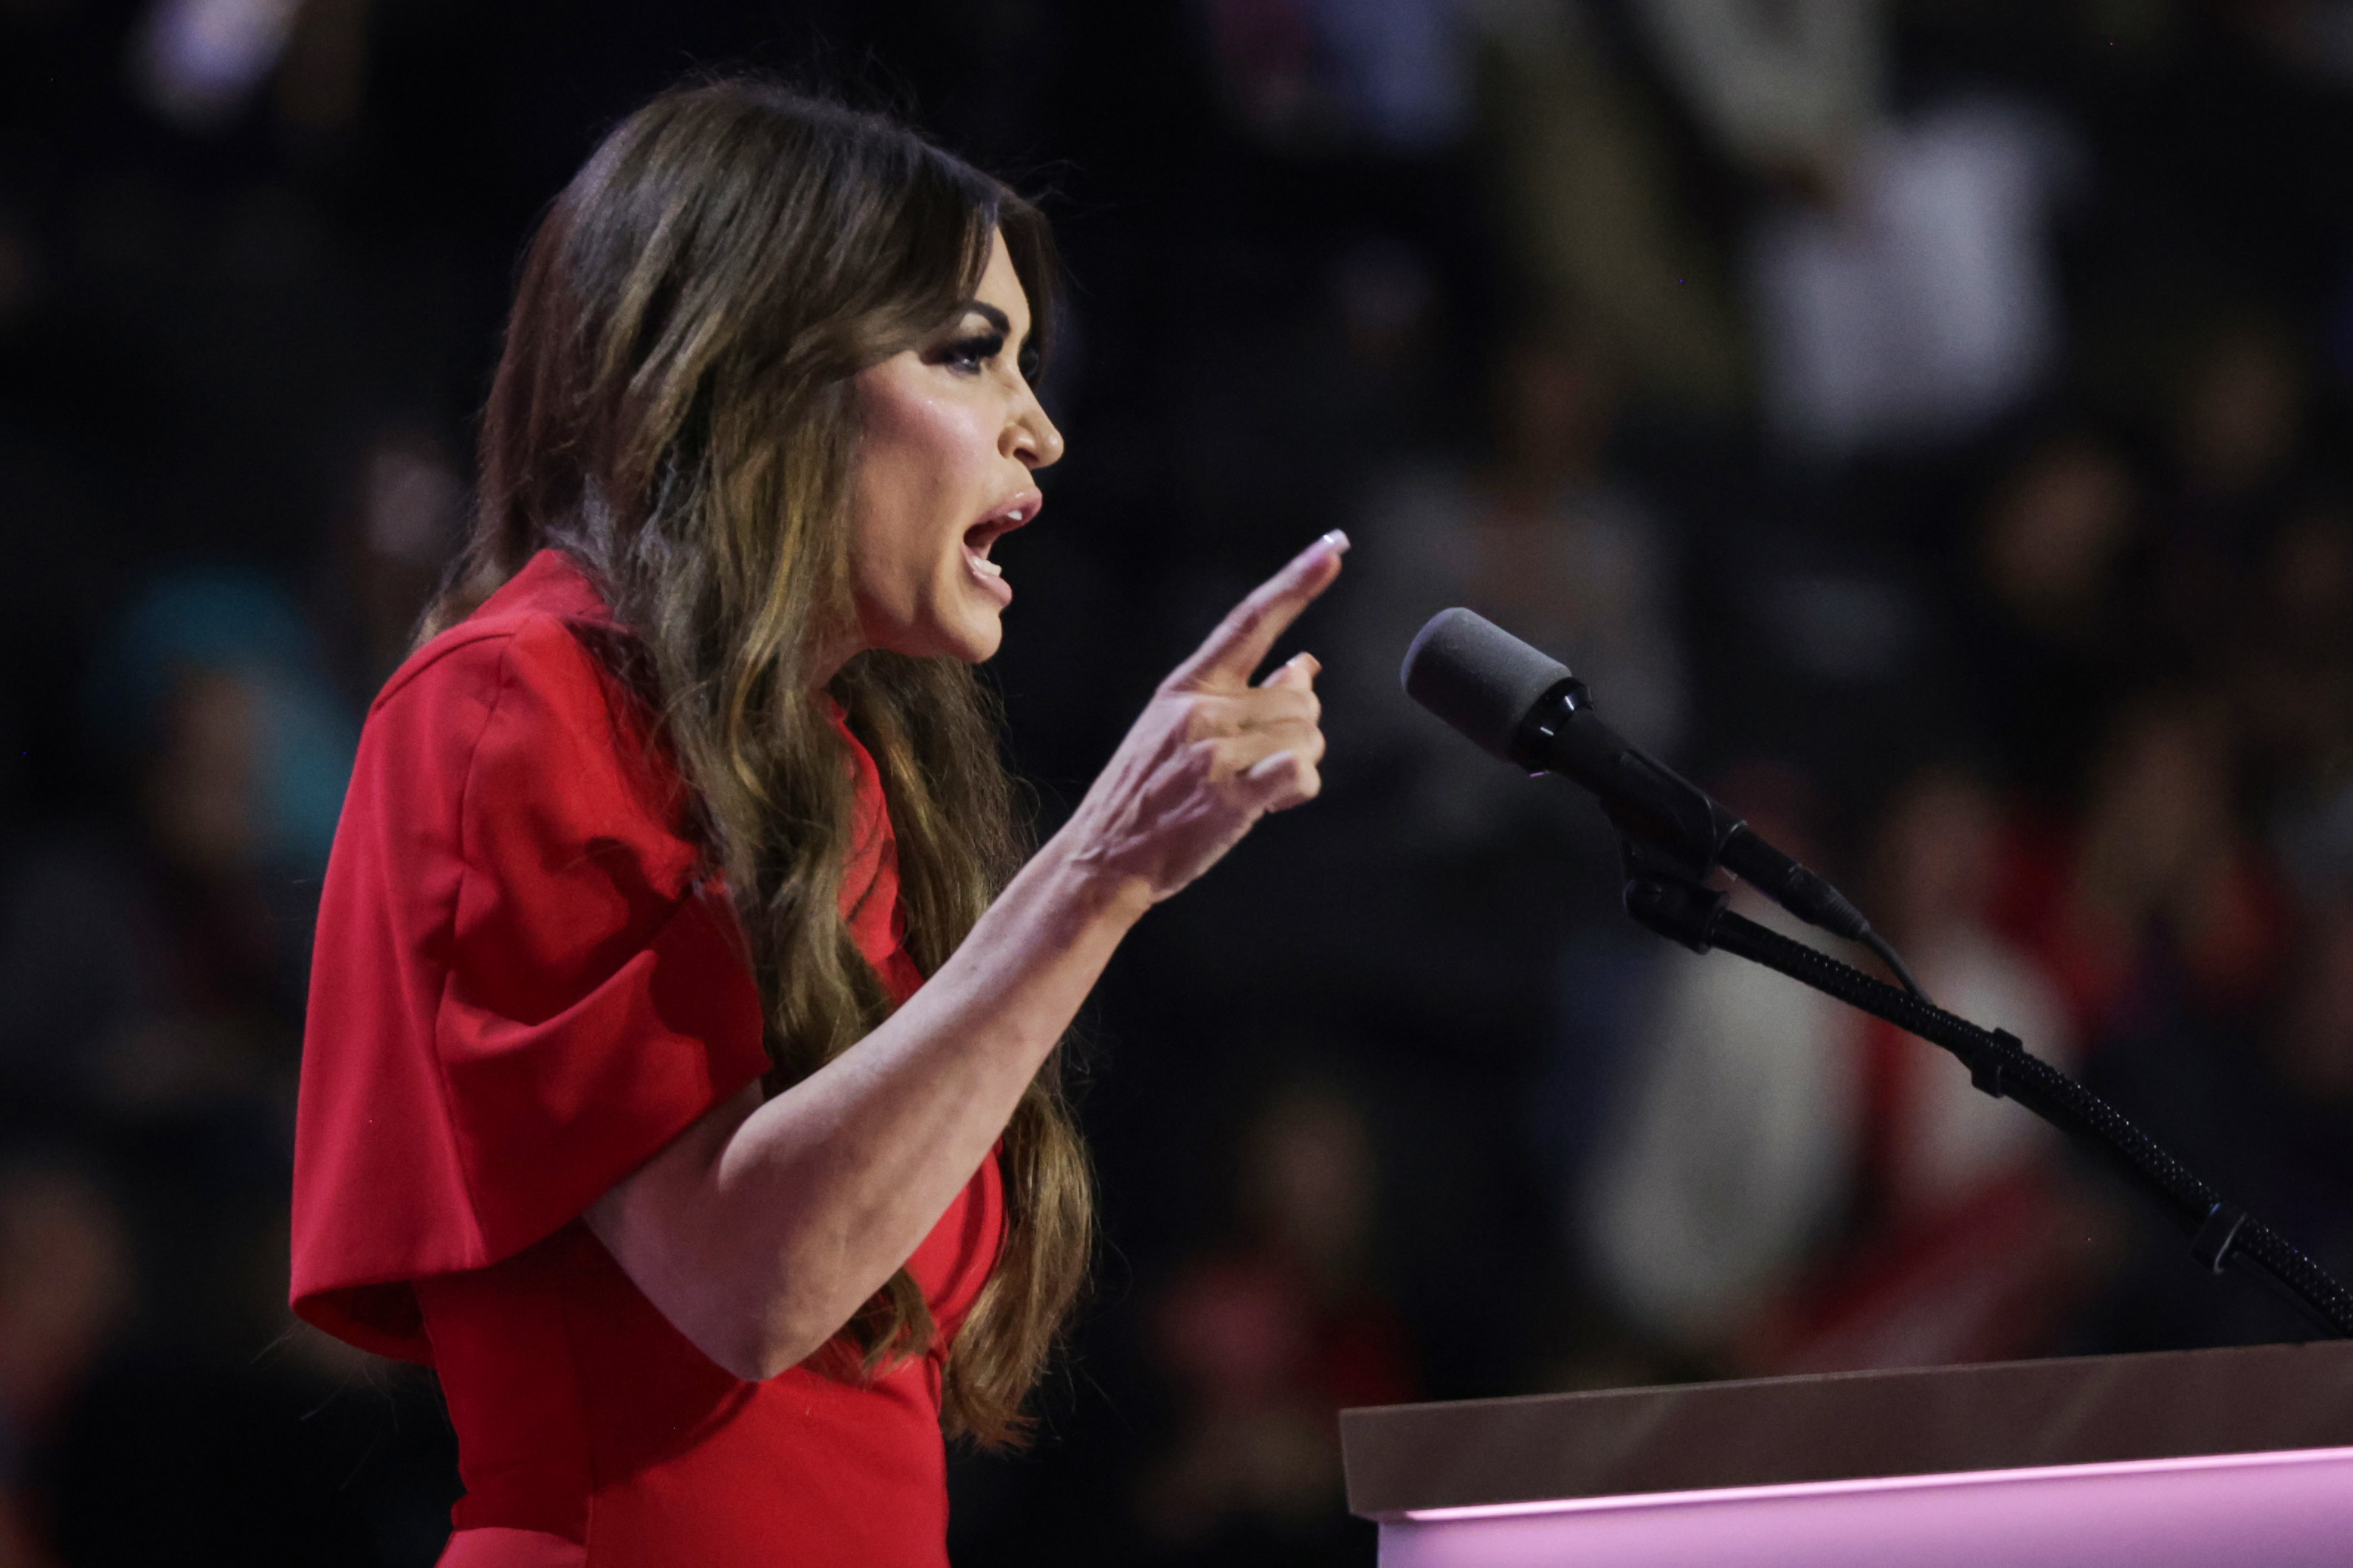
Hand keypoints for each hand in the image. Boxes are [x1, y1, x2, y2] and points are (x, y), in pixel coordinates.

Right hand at [1060, 531, 1346, 907]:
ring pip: (1307, 736)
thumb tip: (1306, 665)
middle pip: (1303, 700)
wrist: (1102, 857)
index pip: (1250, 620)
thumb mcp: (1180, 730)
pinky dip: (1298, 788)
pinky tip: (1273, 801)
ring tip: (1253, 788)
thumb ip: (1244, 695)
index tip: (1334, 547)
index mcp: (1187, 685)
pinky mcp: (1228, 797)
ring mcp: (1213, 752)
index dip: (1297, 582)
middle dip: (1298, 732)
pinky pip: (1299, 773)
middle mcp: (1201, 709)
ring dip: (1298, 764)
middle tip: (1259, 766)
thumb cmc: (1147, 796)